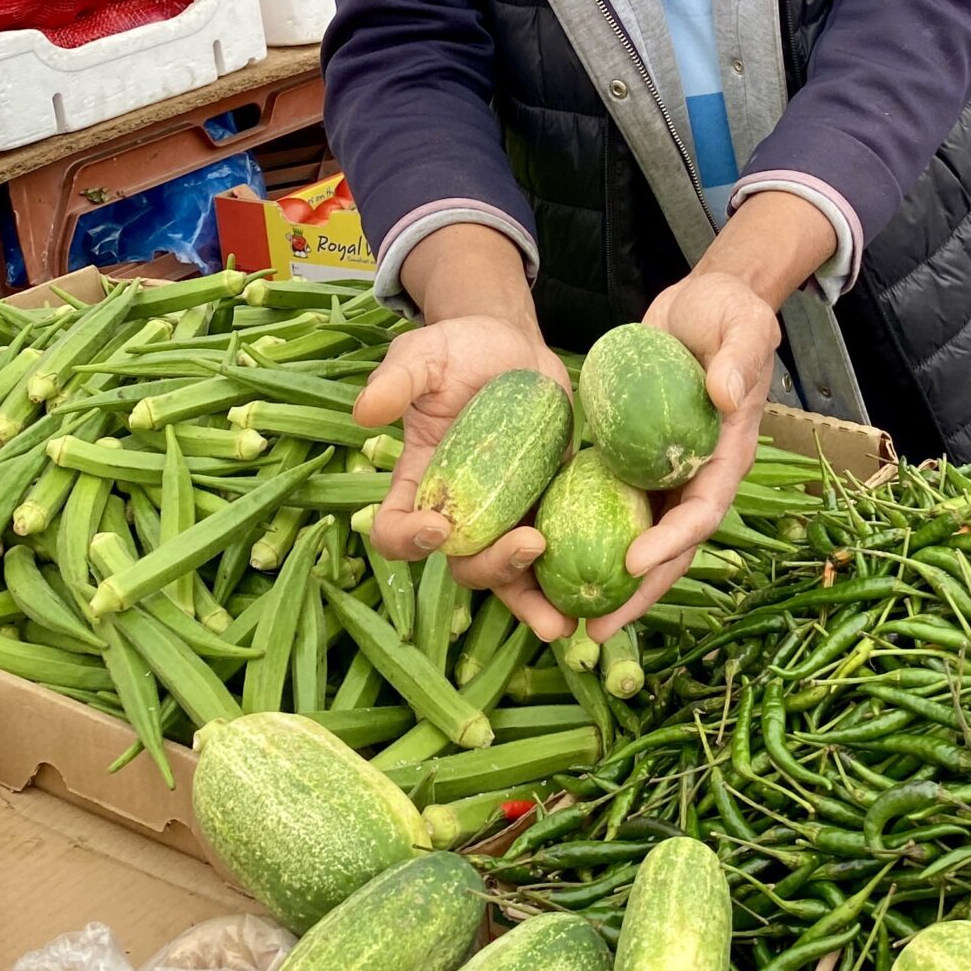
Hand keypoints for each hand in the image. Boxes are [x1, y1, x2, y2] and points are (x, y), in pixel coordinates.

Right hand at [355, 316, 576, 637]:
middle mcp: (462, 512)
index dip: (408, 540)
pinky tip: (603, 592)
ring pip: (512, 576)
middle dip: (494, 569)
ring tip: (564, 624)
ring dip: (534, 603)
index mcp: (420, 484)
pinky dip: (571, 578)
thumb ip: (398, 378)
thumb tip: (367, 411)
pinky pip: (559, 553)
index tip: (437, 527)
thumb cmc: (460, 349)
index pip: (397, 531)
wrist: (516, 347)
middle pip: (463, 564)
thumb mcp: (424, 353)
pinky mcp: (550, 506)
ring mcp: (508, 514)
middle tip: (532, 547)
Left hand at [584, 271, 777, 640]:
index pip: (701, 513)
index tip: (633, 561)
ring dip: (608, 583)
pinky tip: (548, 562)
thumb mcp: (741, 326)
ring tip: (566, 620)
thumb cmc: (728, 313)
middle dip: (635, 592)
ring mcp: (666, 474)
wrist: (704, 304)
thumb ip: (738, 357)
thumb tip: (725, 395)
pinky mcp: (637, 462)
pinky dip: (587, 538)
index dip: (671, 543)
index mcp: (728, 455)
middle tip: (593, 630)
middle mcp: (697, 475)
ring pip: (638, 540)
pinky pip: (612, 508)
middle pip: (669, 549)